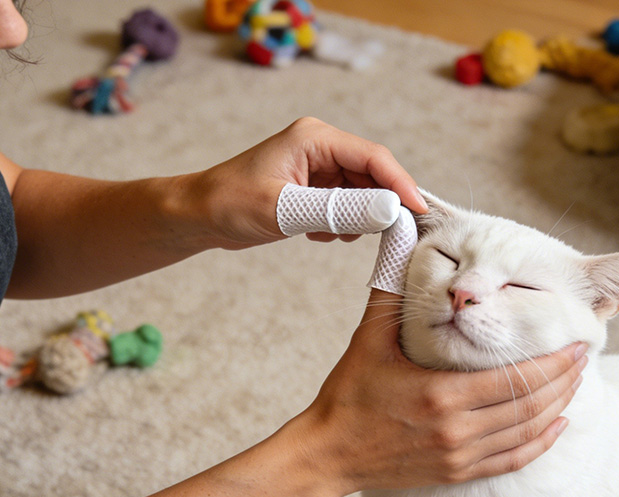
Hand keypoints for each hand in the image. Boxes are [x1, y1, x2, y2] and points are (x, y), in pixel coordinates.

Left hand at [187, 117, 427, 248]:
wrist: (198, 215)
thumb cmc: (230, 204)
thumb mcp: (285, 210)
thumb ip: (339, 210)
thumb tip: (388, 211)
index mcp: (314, 137)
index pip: (373, 157)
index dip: (401, 184)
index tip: (420, 213)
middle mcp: (321, 145)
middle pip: (374, 173)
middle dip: (381, 205)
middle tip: (388, 236)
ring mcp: (318, 166)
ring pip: (363, 192)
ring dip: (358, 217)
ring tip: (327, 233)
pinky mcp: (315, 187)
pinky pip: (347, 204)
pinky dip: (341, 223)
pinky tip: (316, 234)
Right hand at [291, 289, 585, 496]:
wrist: (328, 453)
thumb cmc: (348, 395)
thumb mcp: (368, 340)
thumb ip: (390, 289)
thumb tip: (397, 235)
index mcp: (440, 395)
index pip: (515, 380)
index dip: (552, 363)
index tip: (574, 343)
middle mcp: (456, 430)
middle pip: (530, 407)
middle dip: (562, 381)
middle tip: (581, 358)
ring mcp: (458, 455)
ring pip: (526, 434)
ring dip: (557, 408)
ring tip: (573, 383)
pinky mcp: (455, 472)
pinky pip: (512, 461)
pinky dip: (540, 443)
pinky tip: (556, 425)